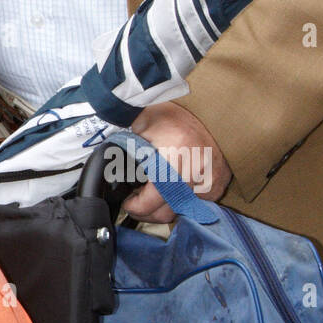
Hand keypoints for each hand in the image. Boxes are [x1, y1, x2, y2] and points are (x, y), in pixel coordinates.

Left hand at [121, 101, 231, 223]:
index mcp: (174, 158)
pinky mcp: (219, 184)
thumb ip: (122, 144)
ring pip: (179, 211)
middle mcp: (196, 173)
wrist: (205, 110)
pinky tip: (173, 190)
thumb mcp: (141, 125)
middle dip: (146, 211)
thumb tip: (103, 162)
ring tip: (155, 193)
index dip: (135, 206)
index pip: (151, 202)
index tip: (128, 201)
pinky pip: (196, 205)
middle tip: (137, 200)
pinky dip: (181, 201)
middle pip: (165, 213)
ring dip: (163, 207)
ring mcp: (211, 181)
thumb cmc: (170, 119)